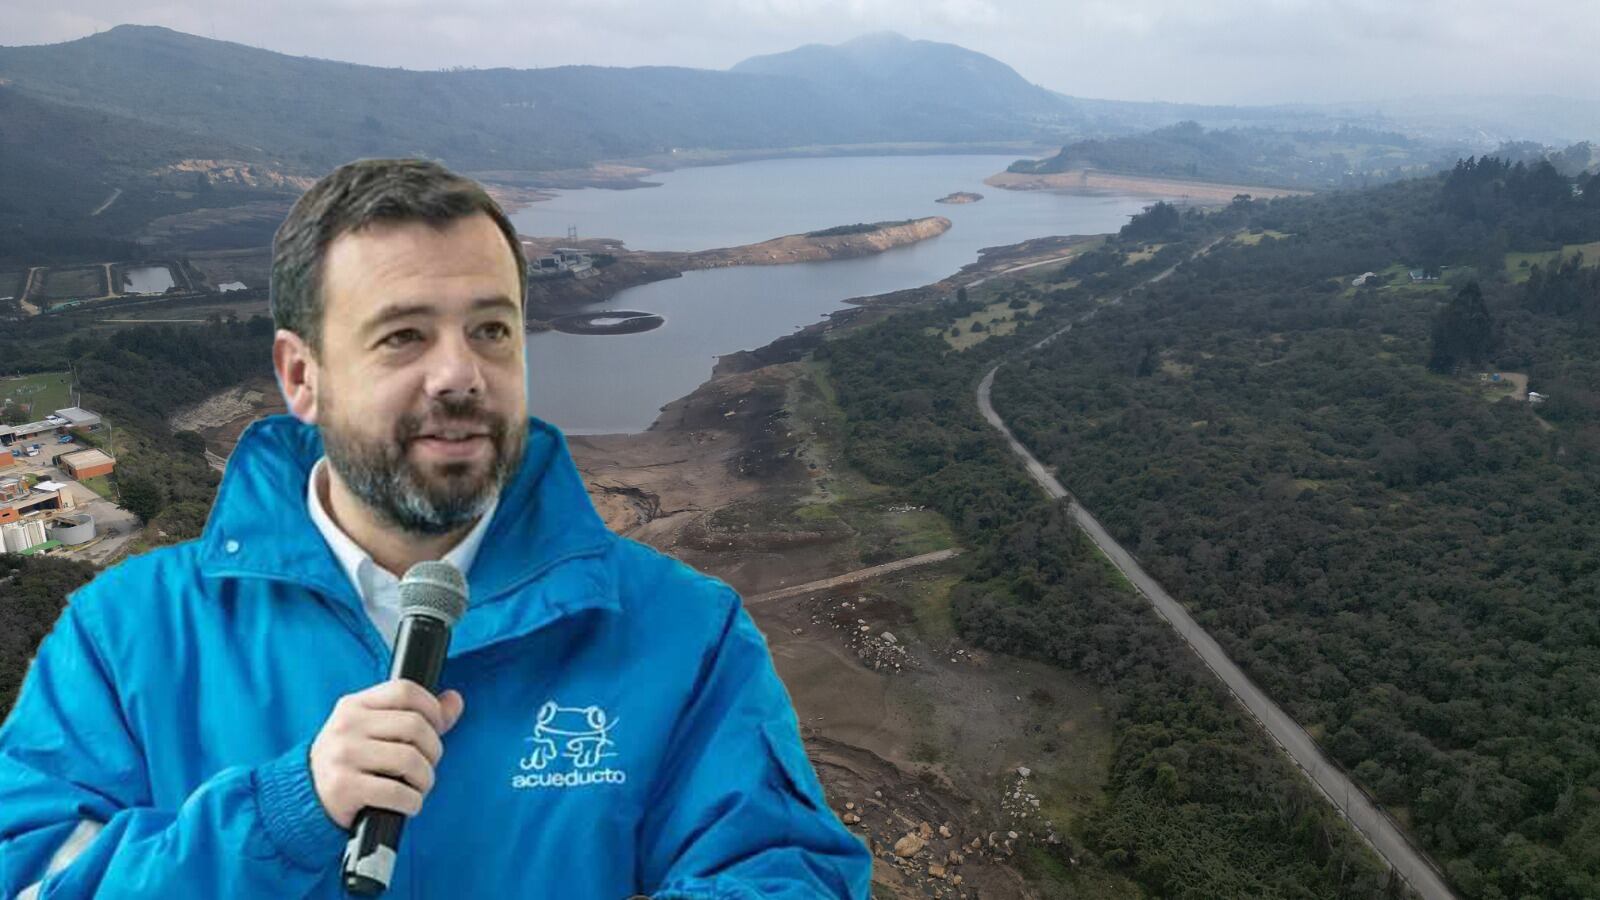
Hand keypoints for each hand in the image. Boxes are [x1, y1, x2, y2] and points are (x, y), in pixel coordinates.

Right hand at [309, 681, 464, 828]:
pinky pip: (396, 793)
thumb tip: (455, 700)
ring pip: (409, 759)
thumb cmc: (349, 761)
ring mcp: (343, 756)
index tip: (437, 727)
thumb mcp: (373, 729)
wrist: (306, 797)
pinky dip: (412, 802)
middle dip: (433, 750)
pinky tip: (407, 804)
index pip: (405, 690)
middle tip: (428, 766)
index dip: (431, 708)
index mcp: (354, 705)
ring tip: (419, 787)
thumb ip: (415, 714)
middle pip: (414, 726)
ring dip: (425, 779)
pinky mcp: (344, 787)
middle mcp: (347, 726)